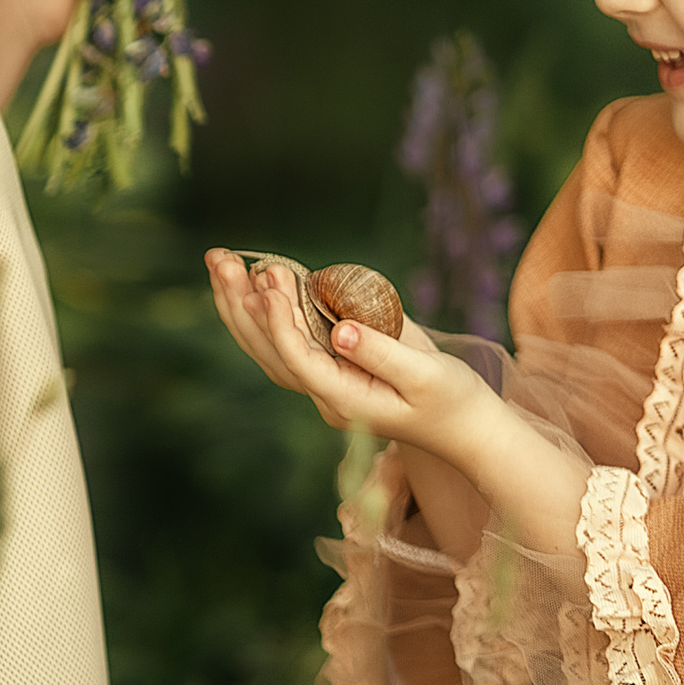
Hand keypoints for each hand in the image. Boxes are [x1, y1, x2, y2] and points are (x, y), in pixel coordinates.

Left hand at [205, 250, 484, 452]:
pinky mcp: (333, 366)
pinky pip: (289, 338)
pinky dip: (268, 309)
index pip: (297, 360)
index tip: (269, 281)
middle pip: (268, 351)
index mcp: (345, 400)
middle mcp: (325, 393)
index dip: (279, 321)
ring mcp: (326, 382)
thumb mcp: (426, 375)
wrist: (464, 425)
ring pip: (270, 346)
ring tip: (222, 263)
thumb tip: (340, 329)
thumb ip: (383, 353)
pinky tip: (255, 278)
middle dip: (241, 305)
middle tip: (219, 259)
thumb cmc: (452, 400)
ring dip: (242, 305)